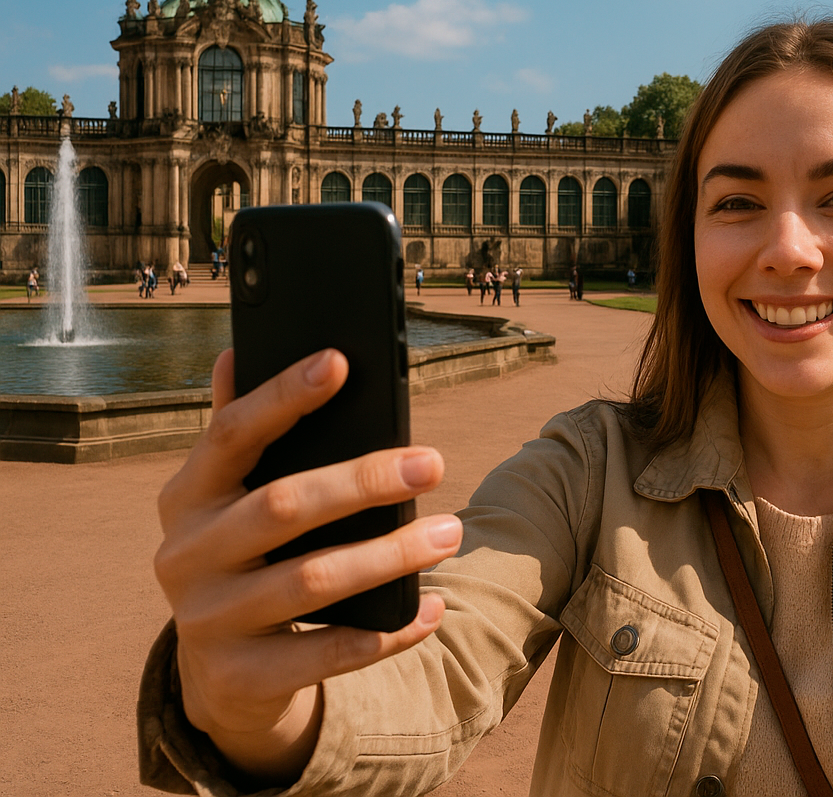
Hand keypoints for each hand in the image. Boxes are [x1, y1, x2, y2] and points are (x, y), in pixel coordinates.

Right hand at [153, 348, 462, 782]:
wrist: (222, 674)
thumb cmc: (244, 558)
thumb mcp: (230, 499)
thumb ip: (239, 434)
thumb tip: (232, 353)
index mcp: (187, 496)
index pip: (232, 434)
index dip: (284, 396)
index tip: (341, 361)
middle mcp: (186, 556)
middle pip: (283, 507)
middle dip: (363, 481)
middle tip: (432, 463)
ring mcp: (208, 620)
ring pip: (311, 581)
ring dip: (389, 555)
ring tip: (449, 532)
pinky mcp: (240, 677)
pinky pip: (327, 653)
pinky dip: (388, 632)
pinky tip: (432, 607)